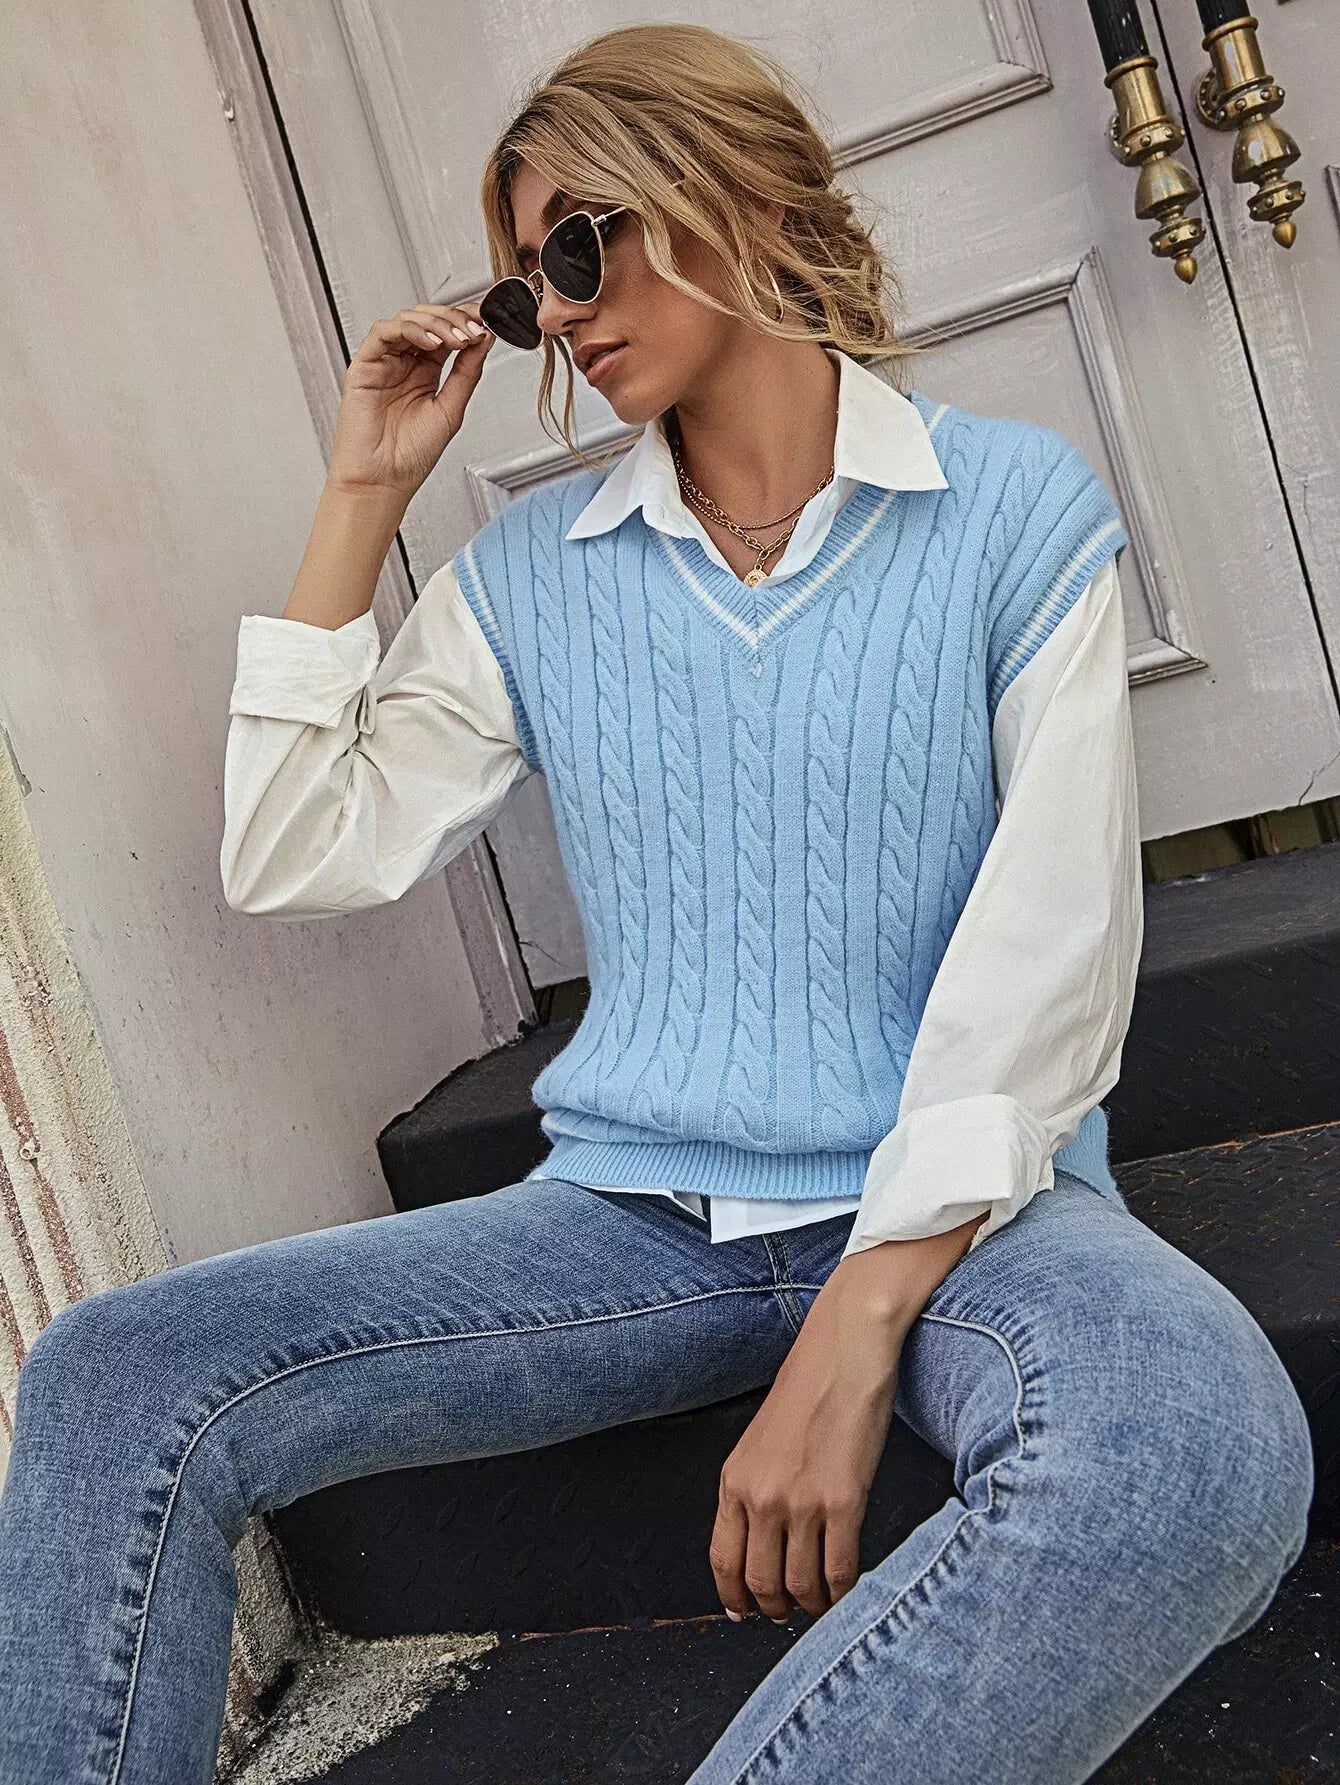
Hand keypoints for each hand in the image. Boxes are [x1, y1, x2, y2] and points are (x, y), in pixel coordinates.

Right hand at [327, 302, 496, 500]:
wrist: (383, 481)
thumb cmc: (411, 456)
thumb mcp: (451, 408)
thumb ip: (468, 372)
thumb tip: (485, 339)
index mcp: (425, 373)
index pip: (446, 333)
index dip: (466, 321)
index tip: (489, 320)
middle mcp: (404, 363)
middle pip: (428, 320)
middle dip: (455, 319)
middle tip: (475, 329)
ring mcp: (384, 362)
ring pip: (408, 320)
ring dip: (437, 323)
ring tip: (458, 338)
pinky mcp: (364, 365)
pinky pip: (383, 332)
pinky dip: (409, 329)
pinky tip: (431, 341)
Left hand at [709, 1216, 983, 1622]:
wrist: (845, 1350)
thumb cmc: (810, 1388)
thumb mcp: (763, 1441)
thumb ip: (756, 1489)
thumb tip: (762, 1542)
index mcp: (734, 1479)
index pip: (722, 1559)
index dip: (733, 1596)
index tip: (743, 1612)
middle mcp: (760, 1496)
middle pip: (759, 1582)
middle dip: (775, 1607)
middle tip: (791, 1611)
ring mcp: (800, 1502)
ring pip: (800, 1586)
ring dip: (812, 1605)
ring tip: (823, 1602)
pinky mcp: (843, 1501)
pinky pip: (839, 1571)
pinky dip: (844, 1592)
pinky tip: (850, 1589)